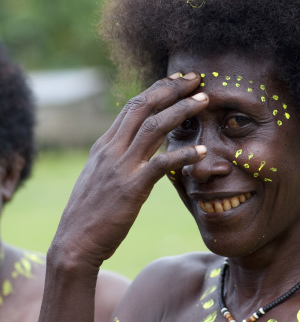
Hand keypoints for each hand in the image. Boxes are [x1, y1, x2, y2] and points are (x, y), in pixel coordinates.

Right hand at [51, 72, 207, 267]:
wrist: (74, 243)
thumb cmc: (90, 215)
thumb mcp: (100, 179)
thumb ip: (117, 160)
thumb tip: (136, 150)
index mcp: (104, 146)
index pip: (132, 107)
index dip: (157, 90)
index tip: (178, 81)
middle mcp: (111, 150)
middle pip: (143, 107)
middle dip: (171, 89)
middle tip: (196, 78)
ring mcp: (120, 167)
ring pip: (153, 127)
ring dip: (181, 111)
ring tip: (204, 101)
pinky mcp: (131, 189)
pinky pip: (160, 165)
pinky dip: (182, 155)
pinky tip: (201, 151)